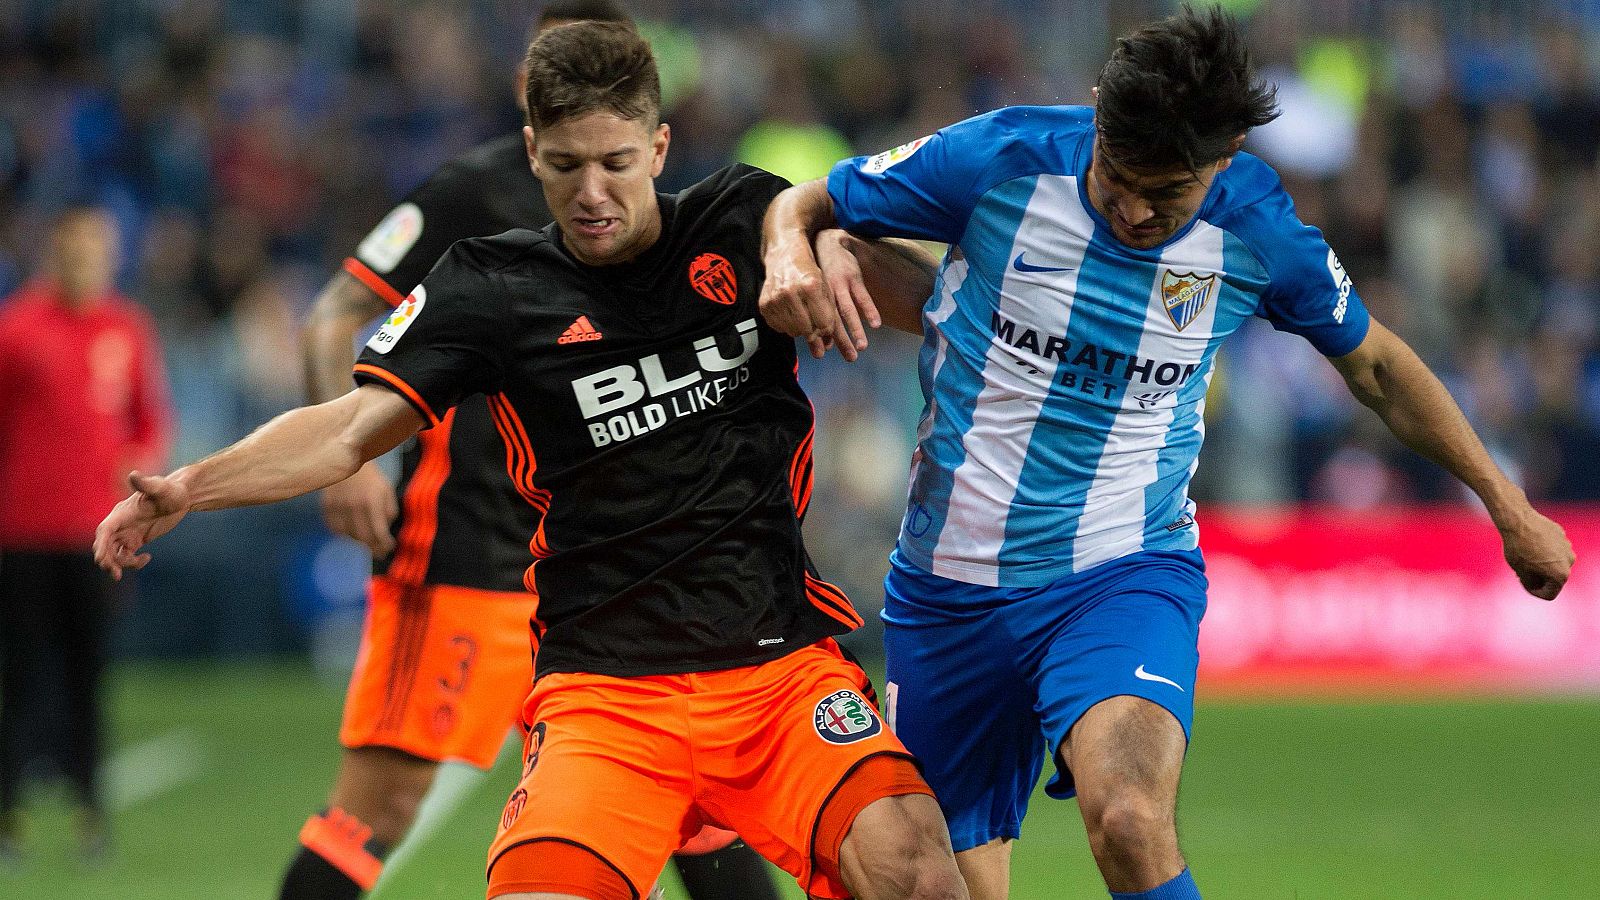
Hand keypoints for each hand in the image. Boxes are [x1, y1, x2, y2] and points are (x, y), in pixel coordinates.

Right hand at [94, 471, 193, 579]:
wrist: (181, 497)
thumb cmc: (170, 490)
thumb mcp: (160, 488)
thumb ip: (146, 483)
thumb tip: (133, 475)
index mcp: (121, 513)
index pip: (104, 530)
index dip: (101, 544)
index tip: (101, 558)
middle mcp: (120, 524)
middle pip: (104, 545)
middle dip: (107, 560)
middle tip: (116, 574)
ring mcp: (127, 533)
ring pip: (113, 554)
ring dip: (118, 564)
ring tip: (139, 562)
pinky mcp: (136, 540)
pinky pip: (126, 556)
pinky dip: (132, 562)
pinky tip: (147, 558)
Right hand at [321, 461, 397, 555]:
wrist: (346, 459)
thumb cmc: (371, 477)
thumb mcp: (386, 490)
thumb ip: (389, 511)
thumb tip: (384, 532)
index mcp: (371, 501)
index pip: (378, 532)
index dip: (385, 544)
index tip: (390, 547)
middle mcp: (353, 506)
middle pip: (363, 537)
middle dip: (374, 548)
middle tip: (380, 552)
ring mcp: (338, 507)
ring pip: (349, 535)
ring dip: (360, 540)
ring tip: (368, 539)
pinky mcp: (327, 506)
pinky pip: (335, 528)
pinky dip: (345, 533)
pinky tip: (352, 530)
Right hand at [760, 235, 842, 359]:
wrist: (784, 253)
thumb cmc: (807, 270)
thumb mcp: (825, 286)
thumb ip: (828, 314)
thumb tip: (827, 344)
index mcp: (810, 286)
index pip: (823, 324)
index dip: (827, 328)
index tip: (826, 325)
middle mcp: (790, 293)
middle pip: (807, 330)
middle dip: (814, 331)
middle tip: (814, 323)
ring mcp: (775, 299)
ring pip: (792, 331)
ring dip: (800, 328)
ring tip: (802, 315)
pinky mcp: (764, 304)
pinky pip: (778, 327)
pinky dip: (786, 325)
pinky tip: (789, 313)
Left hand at [812, 229, 883, 361]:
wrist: (827, 242)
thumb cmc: (818, 272)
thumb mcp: (812, 291)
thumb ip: (817, 316)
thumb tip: (822, 343)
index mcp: (814, 299)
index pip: (817, 323)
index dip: (820, 338)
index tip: (823, 354)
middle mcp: (826, 295)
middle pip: (834, 322)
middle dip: (842, 341)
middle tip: (851, 358)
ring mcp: (841, 286)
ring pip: (848, 311)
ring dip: (856, 329)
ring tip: (862, 346)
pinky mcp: (854, 278)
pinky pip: (863, 296)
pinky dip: (869, 310)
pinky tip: (875, 324)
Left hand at [1498, 507, 1574, 599]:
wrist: (1518, 521)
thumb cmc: (1518, 548)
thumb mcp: (1521, 573)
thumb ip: (1532, 583)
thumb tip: (1539, 584)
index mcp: (1561, 575)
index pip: (1549, 594)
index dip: (1534, 591)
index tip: (1522, 582)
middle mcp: (1569, 562)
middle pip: (1554, 578)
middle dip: (1539, 577)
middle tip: (1521, 570)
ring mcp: (1568, 547)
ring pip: (1554, 563)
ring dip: (1542, 564)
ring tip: (1525, 557)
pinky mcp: (1562, 536)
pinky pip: (1553, 549)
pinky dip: (1544, 551)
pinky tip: (1530, 544)